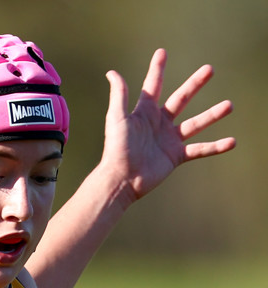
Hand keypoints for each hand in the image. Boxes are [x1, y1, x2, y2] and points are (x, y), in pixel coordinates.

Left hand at [102, 48, 235, 203]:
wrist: (122, 179)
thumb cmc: (117, 149)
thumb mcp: (117, 118)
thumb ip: (119, 95)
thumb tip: (112, 72)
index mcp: (145, 112)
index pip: (153, 85)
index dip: (158, 69)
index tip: (162, 52)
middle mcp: (159, 123)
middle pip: (182, 98)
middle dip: (195, 84)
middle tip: (210, 69)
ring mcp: (169, 140)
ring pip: (195, 124)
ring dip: (212, 114)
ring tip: (230, 105)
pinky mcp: (175, 156)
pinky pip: (199, 149)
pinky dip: (215, 147)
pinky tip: (231, 142)